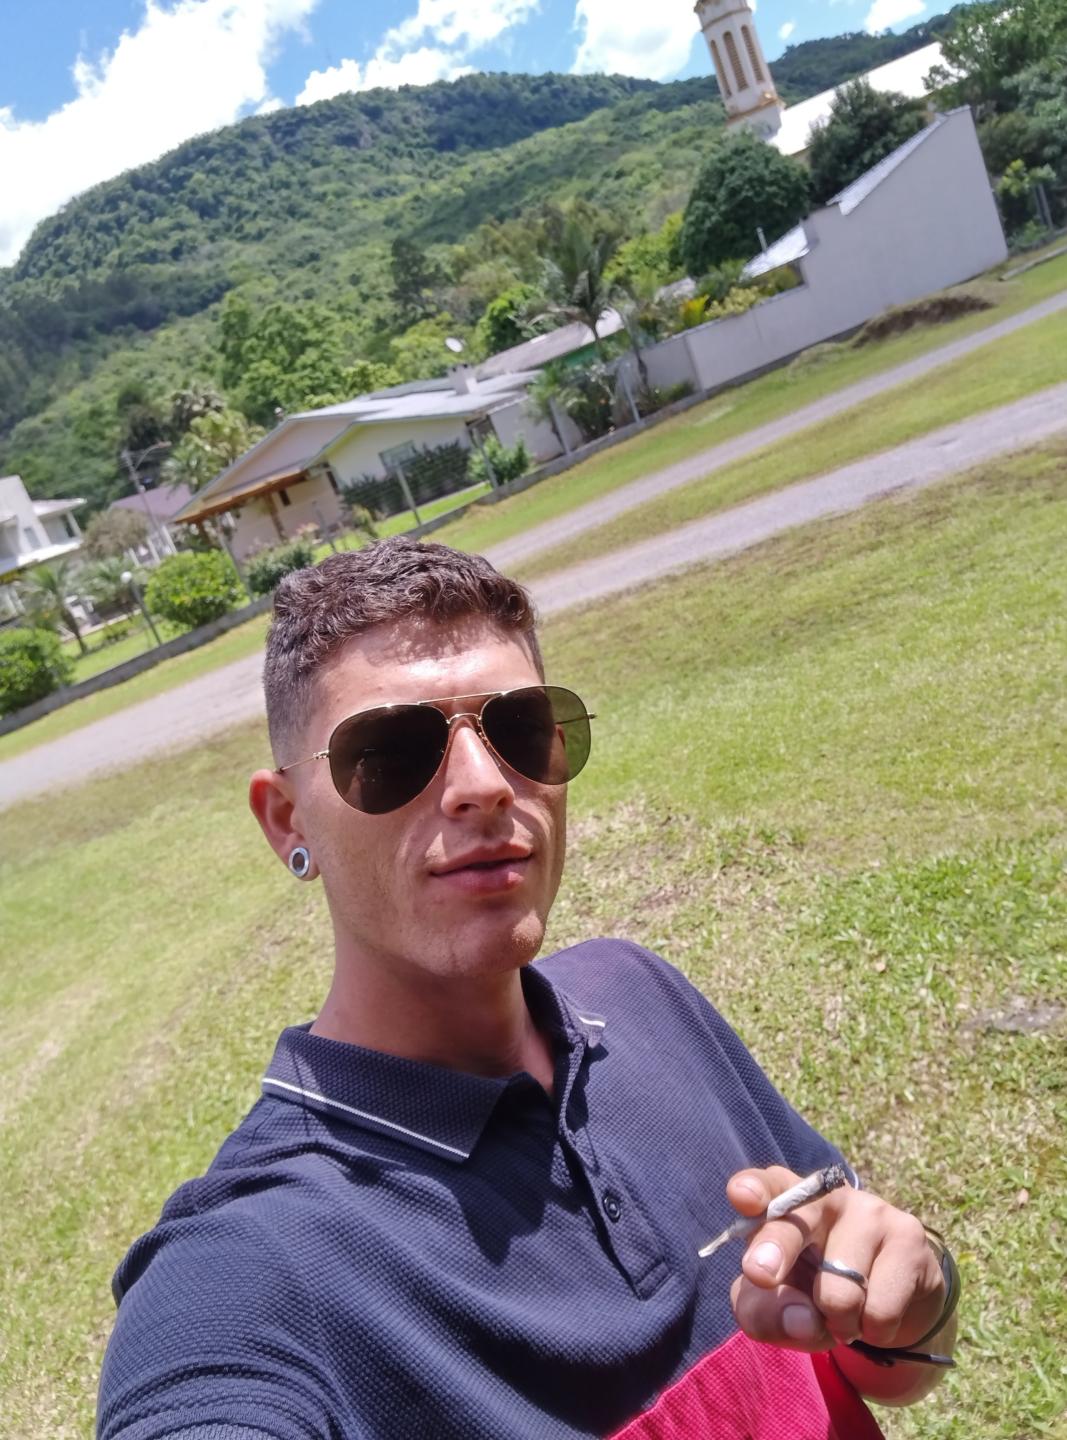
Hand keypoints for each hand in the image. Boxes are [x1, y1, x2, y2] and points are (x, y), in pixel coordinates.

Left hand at [726, 1166, 945, 1353]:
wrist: (888, 1301)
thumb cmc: (812, 1292)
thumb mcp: (775, 1307)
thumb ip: (766, 1315)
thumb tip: (804, 1320)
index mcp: (784, 1199)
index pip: (767, 1185)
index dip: (754, 1189)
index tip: (742, 1197)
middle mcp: (825, 1195)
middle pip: (796, 1222)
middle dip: (777, 1248)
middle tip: (762, 1275)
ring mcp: (870, 1211)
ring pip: (838, 1291)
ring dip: (837, 1322)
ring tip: (843, 1312)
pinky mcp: (908, 1237)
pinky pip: (879, 1310)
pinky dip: (871, 1331)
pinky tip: (874, 1313)